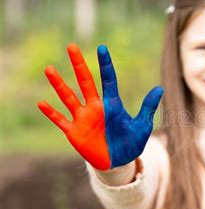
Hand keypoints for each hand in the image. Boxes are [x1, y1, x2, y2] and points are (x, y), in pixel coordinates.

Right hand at [38, 43, 163, 169]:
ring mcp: (83, 119)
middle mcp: (95, 107)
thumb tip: (160, 88)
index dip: (105, 64)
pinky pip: (60, 121)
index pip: (108, 80)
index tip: (102, 48)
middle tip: (72, 46)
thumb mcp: (142, 125)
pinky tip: (41, 103)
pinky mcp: (74, 132)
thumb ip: (148, 107)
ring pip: (69, 97)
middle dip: (79, 65)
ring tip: (49, 68)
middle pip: (85, 81)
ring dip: (59, 84)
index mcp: (112, 104)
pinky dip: (51, 113)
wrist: (119, 162)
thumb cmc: (131, 142)